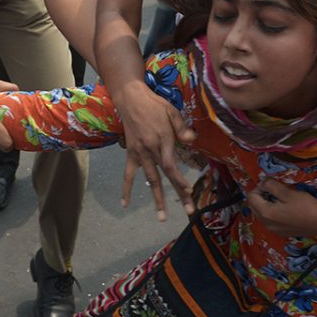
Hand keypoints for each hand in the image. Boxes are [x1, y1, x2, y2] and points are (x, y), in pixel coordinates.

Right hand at [116, 81, 196, 219]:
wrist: (130, 99)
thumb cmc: (154, 104)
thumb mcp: (171, 111)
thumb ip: (182, 127)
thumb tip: (192, 140)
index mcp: (161, 139)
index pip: (171, 165)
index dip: (179, 179)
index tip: (189, 191)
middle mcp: (150, 149)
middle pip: (164, 176)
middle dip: (178, 194)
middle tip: (189, 210)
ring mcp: (139, 153)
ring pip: (149, 179)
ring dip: (156, 199)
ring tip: (161, 217)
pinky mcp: (131, 153)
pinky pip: (128, 174)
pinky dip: (126, 189)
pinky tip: (124, 204)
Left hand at [246, 178, 316, 236]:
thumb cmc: (306, 206)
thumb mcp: (287, 193)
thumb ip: (271, 186)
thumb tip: (263, 183)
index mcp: (266, 213)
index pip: (251, 197)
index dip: (258, 187)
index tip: (270, 183)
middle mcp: (267, 224)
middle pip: (253, 206)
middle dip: (260, 196)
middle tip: (273, 189)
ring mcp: (274, 230)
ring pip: (261, 214)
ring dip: (265, 204)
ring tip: (279, 198)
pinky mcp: (282, 232)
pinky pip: (270, 221)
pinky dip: (272, 213)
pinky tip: (284, 208)